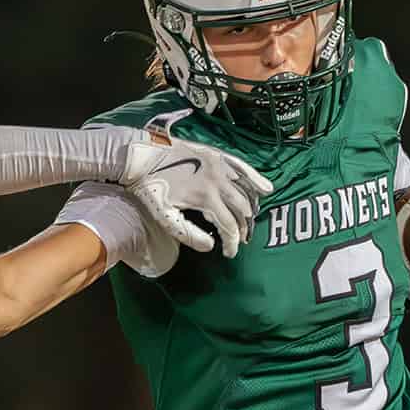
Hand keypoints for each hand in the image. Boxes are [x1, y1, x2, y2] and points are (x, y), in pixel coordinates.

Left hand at [119, 132, 273, 258]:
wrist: (143, 156)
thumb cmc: (150, 187)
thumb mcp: (164, 216)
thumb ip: (188, 234)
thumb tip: (211, 246)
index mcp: (205, 197)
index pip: (229, 226)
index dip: (232, 243)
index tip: (231, 253)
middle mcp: (218, 180)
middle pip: (241, 209)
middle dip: (243, 228)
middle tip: (240, 239)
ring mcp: (220, 166)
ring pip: (245, 189)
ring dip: (251, 207)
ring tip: (249, 221)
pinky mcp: (218, 155)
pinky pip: (243, 167)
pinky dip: (255, 178)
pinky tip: (266, 189)